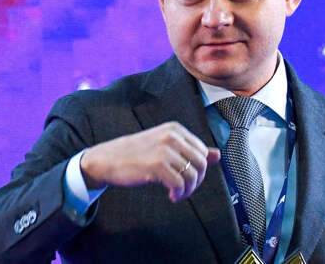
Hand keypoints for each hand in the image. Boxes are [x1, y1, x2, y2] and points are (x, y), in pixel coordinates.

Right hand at [80, 122, 220, 201]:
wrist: (107, 159)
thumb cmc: (135, 154)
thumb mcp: (165, 147)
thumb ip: (191, 150)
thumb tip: (218, 155)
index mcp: (175, 129)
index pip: (202, 151)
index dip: (198, 169)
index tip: (186, 178)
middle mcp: (172, 136)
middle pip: (201, 164)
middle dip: (196, 181)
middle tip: (183, 189)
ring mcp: (164, 149)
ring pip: (192, 175)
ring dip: (187, 190)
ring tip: (176, 193)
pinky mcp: (157, 165)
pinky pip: (180, 184)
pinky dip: (178, 194)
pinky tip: (171, 195)